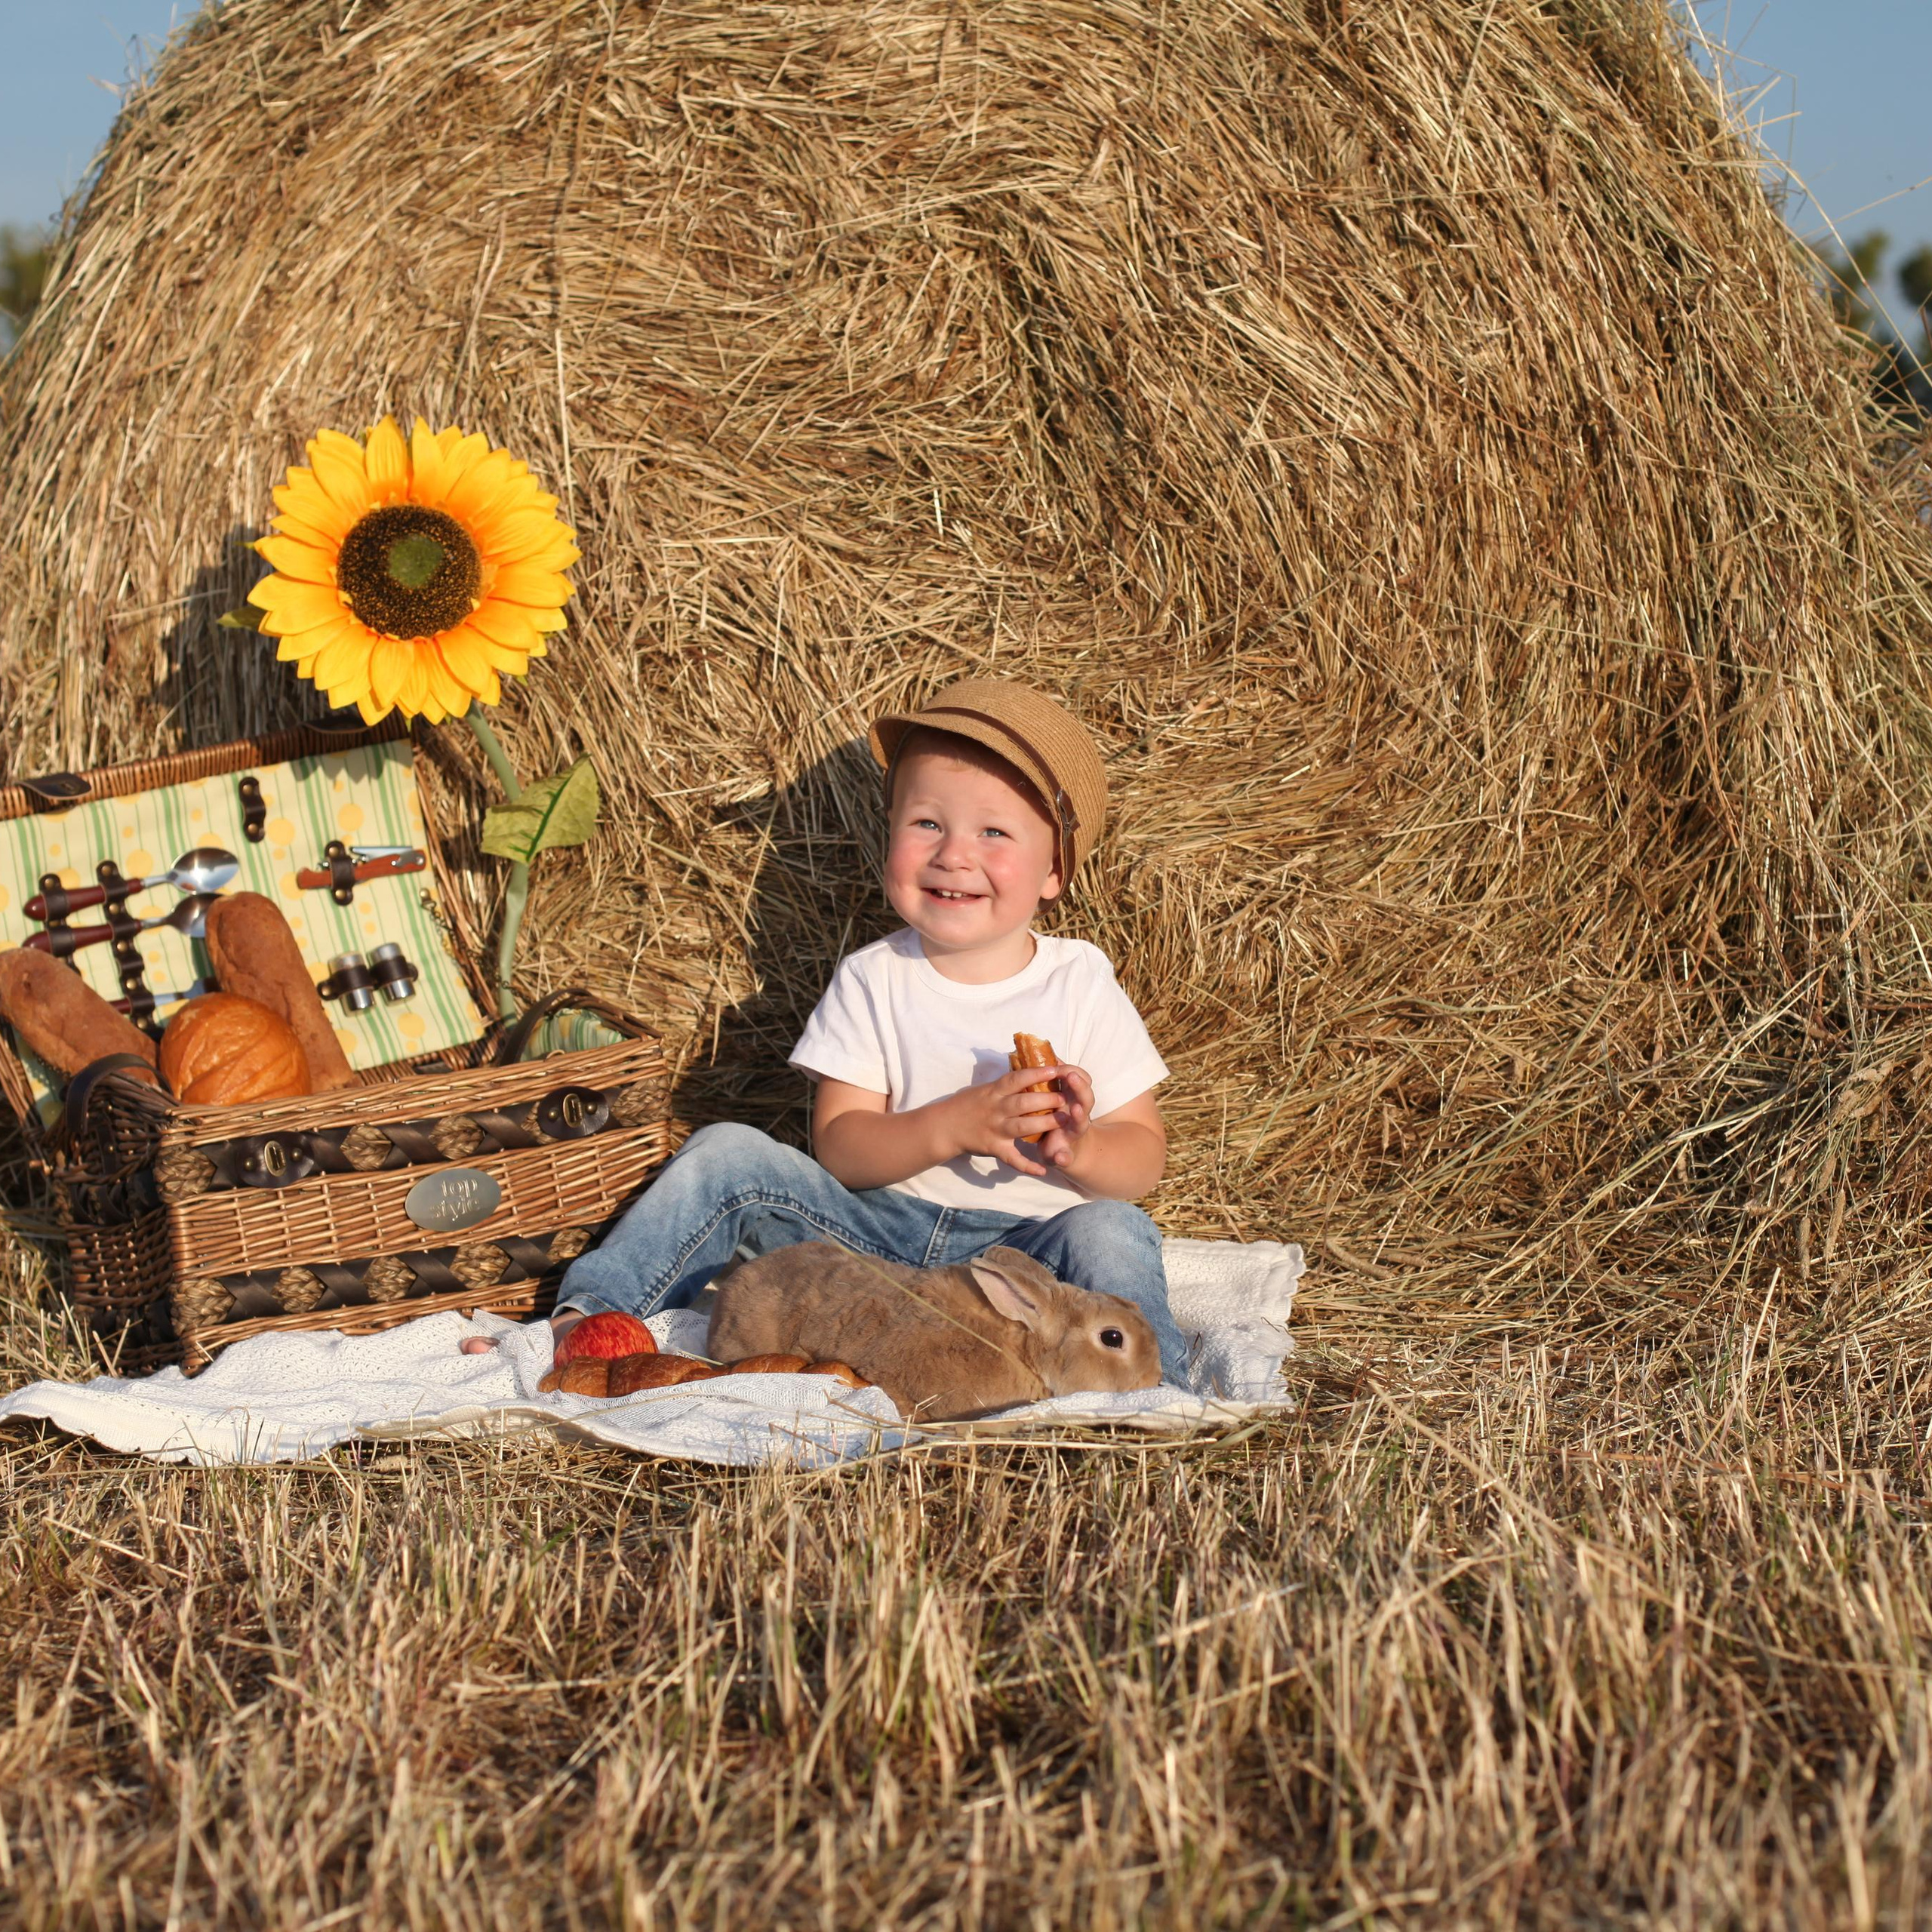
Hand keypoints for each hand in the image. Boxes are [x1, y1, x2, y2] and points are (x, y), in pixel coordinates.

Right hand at [937, 1065, 1083, 1177]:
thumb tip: (1029, 1072)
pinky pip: (1012, 1158)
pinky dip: (1027, 1166)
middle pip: (1024, 1102)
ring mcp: (995, 1129)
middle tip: (1065, 1098)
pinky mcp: (994, 1147)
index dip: (1037, 1074)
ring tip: (1063, 1121)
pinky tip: (1043, 1170)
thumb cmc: (967, 1104)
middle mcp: (996, 1109)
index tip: (1055, 1070)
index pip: (1017, 1078)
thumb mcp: (985, 1089)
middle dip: (1046, 1100)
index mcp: (994, 1091)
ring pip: (1023, 1126)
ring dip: (1044, 1124)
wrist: (944, 1126)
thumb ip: (1006, 1085)